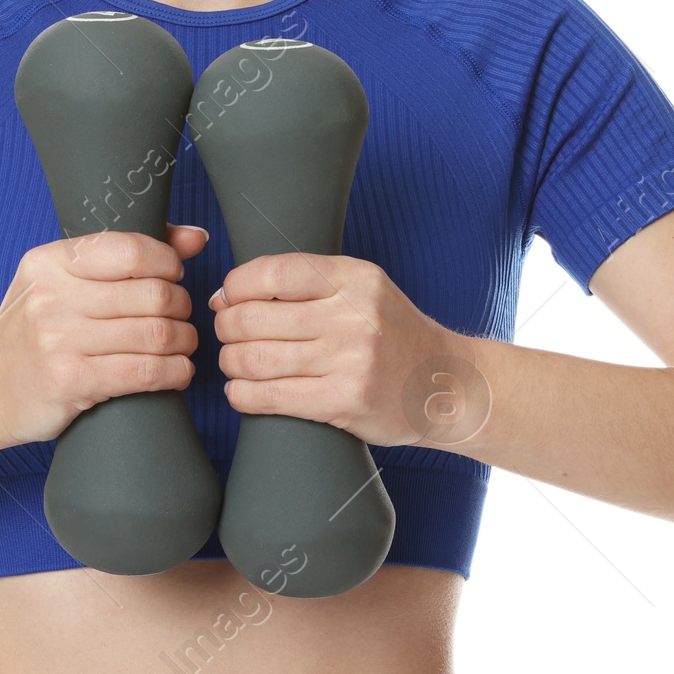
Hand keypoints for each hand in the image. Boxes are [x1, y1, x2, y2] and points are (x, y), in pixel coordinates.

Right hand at [0, 225, 207, 444]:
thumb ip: (125, 254)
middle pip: (151, 294)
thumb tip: (195, 238)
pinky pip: (144, 372)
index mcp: (51, 262)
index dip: (167, 262)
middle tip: (180, 316)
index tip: (173, 276)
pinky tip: (177, 371)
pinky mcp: (71, 381)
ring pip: (154, 334)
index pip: (130, 250)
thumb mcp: (62, 281)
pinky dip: (174, 372)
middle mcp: (53, 297)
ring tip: (182, 344)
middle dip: (180, 306)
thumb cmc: (32, 331)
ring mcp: (59, 340)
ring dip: (183, 341)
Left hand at [207, 253, 490, 449]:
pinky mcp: (345, 401)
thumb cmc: (392, 334)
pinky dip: (243, 395)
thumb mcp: (362, 290)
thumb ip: (304, 285)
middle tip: (228, 334)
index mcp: (354, 278)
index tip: (229, 298)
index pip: (273, 272)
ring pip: (256, 359)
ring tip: (234, 363)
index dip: (237, 286)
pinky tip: (243, 391)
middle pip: (254, 318)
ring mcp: (350, 361)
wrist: (447, 384)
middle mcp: (352, 315)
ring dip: (231, 362)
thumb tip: (226, 295)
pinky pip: (271, 397)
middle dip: (227, 327)